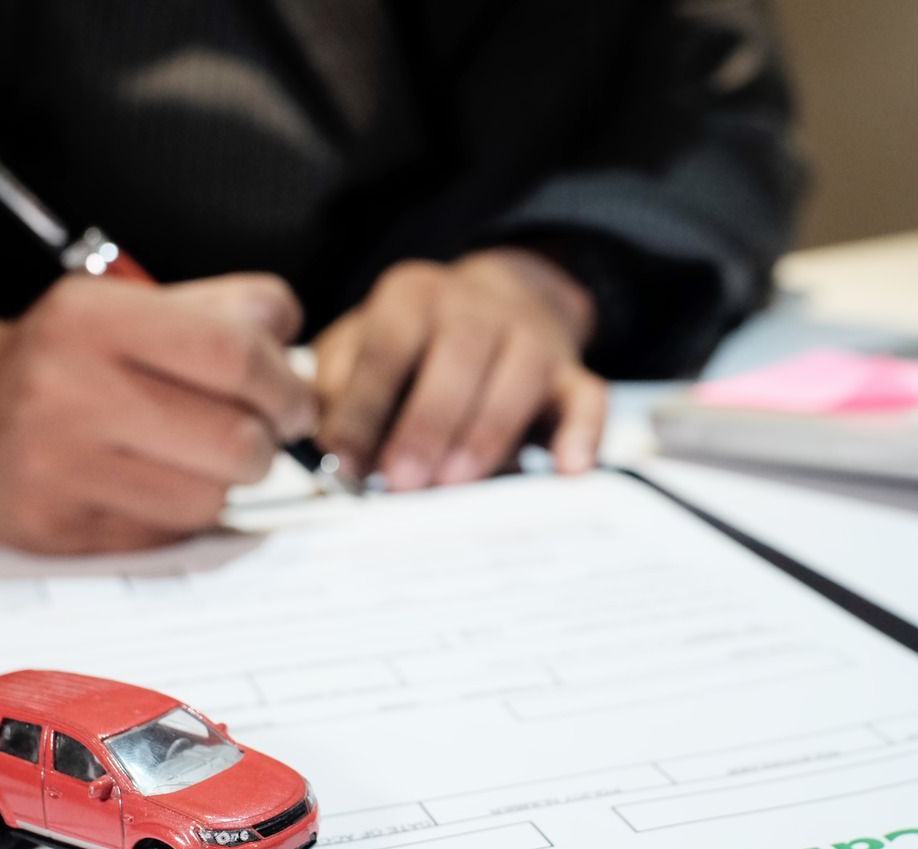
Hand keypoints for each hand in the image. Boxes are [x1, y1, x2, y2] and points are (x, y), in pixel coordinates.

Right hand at [0, 273, 315, 552]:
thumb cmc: (64, 357)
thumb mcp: (130, 305)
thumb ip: (222, 308)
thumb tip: (290, 328)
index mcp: (91, 319)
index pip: (233, 354)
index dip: (285, 384)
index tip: (294, 399)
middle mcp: (65, 390)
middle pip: (236, 440)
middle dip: (268, 441)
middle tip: (261, 433)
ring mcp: (56, 467)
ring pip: (210, 497)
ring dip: (224, 481)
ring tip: (197, 456)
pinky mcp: (58, 528)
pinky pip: (168, 532)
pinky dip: (180, 511)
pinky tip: (152, 482)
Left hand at [314, 248, 607, 490]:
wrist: (495, 306)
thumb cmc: (412, 347)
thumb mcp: (358, 349)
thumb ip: (338, 391)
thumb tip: (329, 450)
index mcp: (412, 296)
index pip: (387, 347)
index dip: (365, 407)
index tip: (346, 462)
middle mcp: (475, 306)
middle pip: (457, 358)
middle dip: (427, 424)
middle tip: (403, 481)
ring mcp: (530, 337)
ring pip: (519, 379)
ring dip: (487, 433)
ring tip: (457, 483)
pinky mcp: (572, 372)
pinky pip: (588, 398)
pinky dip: (583, 433)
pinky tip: (569, 468)